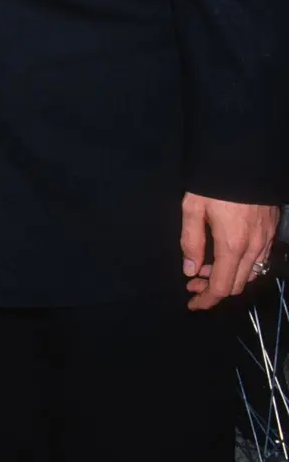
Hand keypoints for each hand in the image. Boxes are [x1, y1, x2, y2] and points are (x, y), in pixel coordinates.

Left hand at [181, 192, 277, 310]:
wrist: (244, 158)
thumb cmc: (213, 181)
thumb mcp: (193, 208)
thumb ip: (190, 241)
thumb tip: (190, 270)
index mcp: (232, 245)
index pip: (221, 287)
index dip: (206, 300)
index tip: (192, 303)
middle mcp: (253, 248)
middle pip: (237, 285)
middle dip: (214, 290)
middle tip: (193, 283)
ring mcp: (265, 240)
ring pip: (250, 274)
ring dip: (228, 277)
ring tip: (206, 268)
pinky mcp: (271, 230)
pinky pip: (259, 260)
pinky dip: (242, 266)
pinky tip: (226, 256)